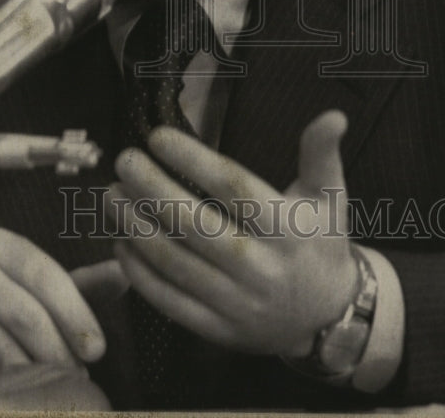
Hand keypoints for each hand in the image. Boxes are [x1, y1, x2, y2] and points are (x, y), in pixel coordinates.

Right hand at [0, 228, 125, 379]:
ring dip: (28, 372)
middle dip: (57, 351)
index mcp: (5, 247)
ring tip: (48, 390)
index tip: (97, 349)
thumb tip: (124, 275)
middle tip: (77, 380)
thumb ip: (78, 288)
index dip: (75, 313)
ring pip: (0, 341)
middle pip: (27, 311)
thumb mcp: (33, 292)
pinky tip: (7, 392)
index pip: (47, 275)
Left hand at [106, 110, 357, 357]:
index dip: (193, 160)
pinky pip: (171, 302)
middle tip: (124, 160)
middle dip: (152, 190)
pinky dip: (140, 273)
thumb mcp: (329, 196)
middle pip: (196, 226)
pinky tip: (121, 242)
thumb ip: (321, 153)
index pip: (233, 188)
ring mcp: (238, 305)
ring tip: (111, 195)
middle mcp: (262, 269)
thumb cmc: (319, 243)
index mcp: (288, 229)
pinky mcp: (218, 331)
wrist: (328, 318)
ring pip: (177, 264)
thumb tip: (333, 114)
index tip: (158, 136)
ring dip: (137, 228)